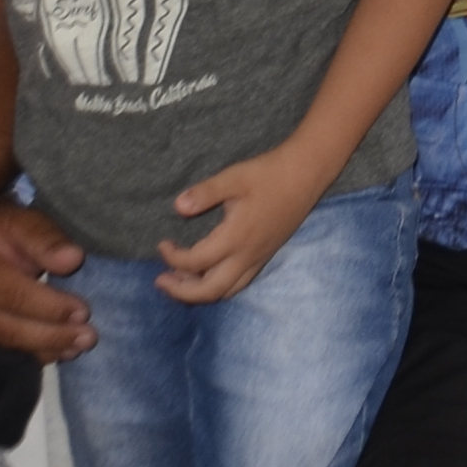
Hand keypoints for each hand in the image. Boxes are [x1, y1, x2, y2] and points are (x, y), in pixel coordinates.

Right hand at [0, 202, 98, 359]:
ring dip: (43, 348)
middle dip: (50, 336)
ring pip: (1, 342)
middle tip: (88, 339)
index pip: (12, 294)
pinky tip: (56, 352)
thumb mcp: (16, 220)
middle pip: (5, 327)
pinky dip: (29, 351)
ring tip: (76, 349)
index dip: (49, 306)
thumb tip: (74, 259)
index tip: (83, 312)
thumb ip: (44, 239)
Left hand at [157, 142, 328, 303]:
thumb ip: (205, 193)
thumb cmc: (268, 174)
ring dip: (199, 292)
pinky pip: (239, 283)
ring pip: (226, 291)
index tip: (162, 244)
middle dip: (182, 291)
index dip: (173, 257)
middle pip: (210, 291)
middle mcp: (247, 256)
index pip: (196, 261)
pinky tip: (208, 274)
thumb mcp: (234, 178)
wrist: (305, 175)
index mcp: (236, 238)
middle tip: (161, 281)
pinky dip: (218, 286)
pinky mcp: (265, 256)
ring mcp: (258, 259)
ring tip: (180, 280)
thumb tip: (178, 207)